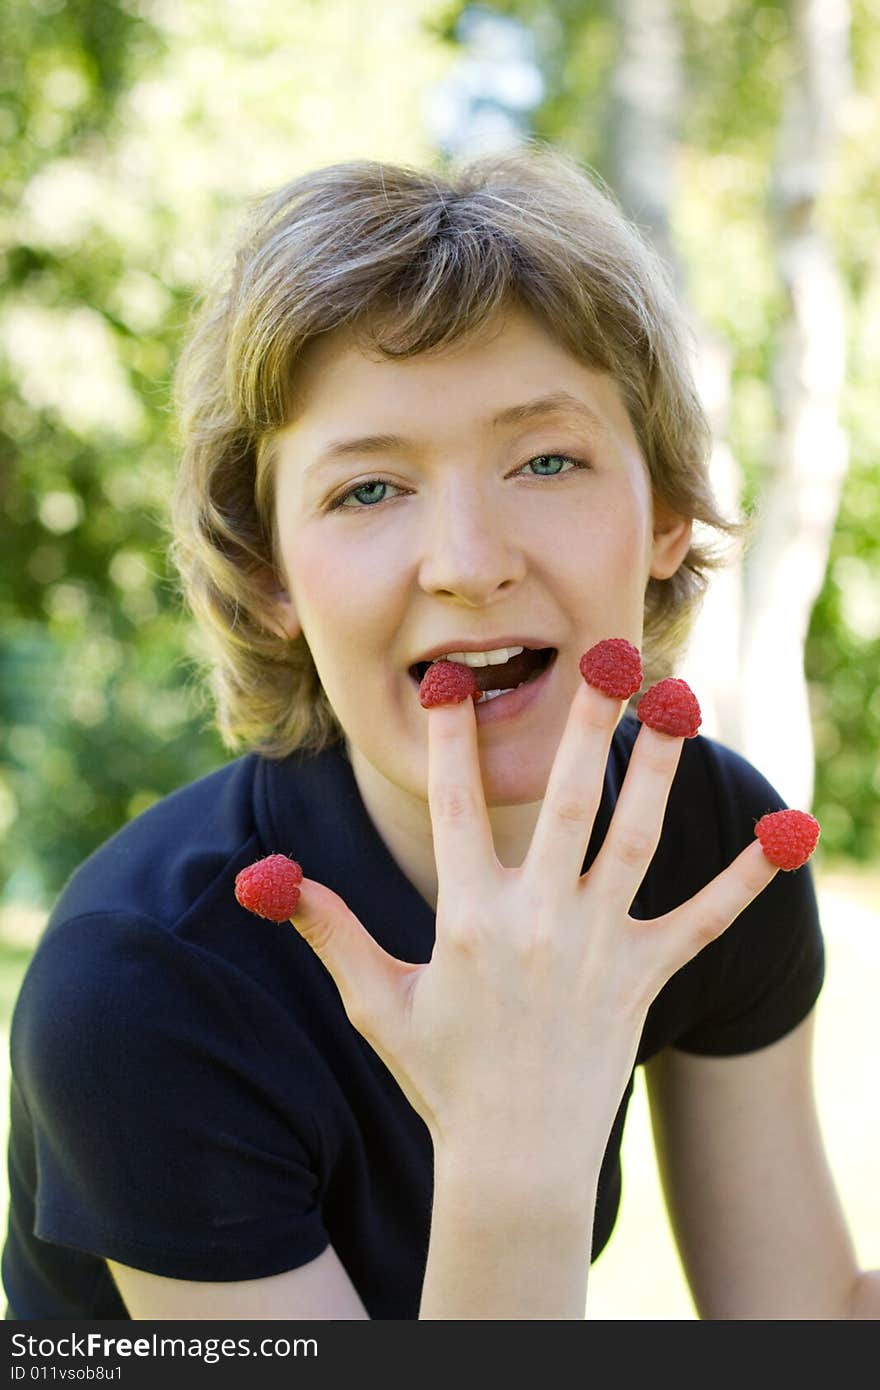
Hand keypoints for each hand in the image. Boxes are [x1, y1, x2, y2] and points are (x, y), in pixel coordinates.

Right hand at [286, 662, 777, 1158]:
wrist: (515, 1160)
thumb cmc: (441, 1074)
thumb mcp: (376, 1001)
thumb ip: (330, 930)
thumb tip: (266, 881)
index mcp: (468, 920)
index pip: (453, 809)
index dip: (452, 740)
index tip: (452, 675)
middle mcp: (537, 923)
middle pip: (564, 805)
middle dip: (584, 725)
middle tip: (607, 655)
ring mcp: (598, 948)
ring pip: (636, 841)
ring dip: (659, 768)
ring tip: (681, 700)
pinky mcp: (644, 976)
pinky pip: (703, 919)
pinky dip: (746, 877)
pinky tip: (788, 832)